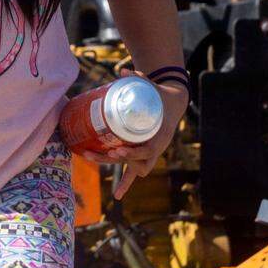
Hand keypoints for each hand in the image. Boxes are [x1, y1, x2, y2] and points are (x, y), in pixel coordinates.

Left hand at [79, 83, 188, 199]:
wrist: (173, 103)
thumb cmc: (160, 94)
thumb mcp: (152, 86)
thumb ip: (139, 78)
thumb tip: (122, 70)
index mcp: (159, 135)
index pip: (147, 150)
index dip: (132, 153)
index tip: (117, 151)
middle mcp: (155, 147)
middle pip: (135, 161)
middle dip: (115, 158)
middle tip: (97, 152)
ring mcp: (149, 152)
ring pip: (132, 168)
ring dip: (114, 169)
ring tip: (93, 161)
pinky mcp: (143, 154)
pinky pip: (134, 172)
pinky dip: (126, 184)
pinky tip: (118, 197)